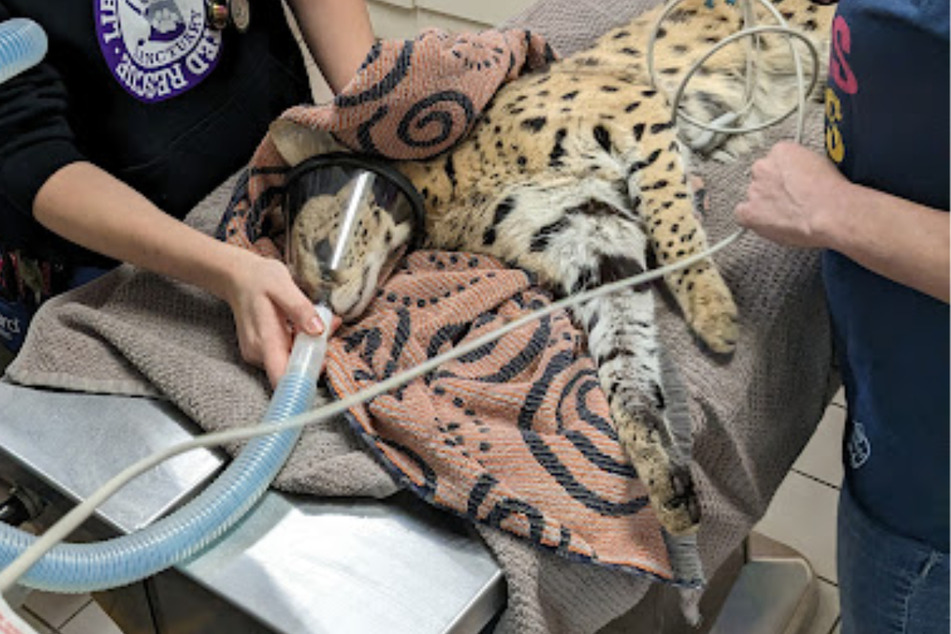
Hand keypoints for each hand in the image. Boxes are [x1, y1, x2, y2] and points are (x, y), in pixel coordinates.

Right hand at [223, 249, 326, 386]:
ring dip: (309, 347)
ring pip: (291, 362)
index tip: (322, 363)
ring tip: (317, 321)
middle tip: (329, 328)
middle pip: (293, 370)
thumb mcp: (283, 286)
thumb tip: (318, 331)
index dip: (304, 380)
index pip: (282, 379)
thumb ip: (300, 309)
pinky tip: (303, 325)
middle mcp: (258, 354)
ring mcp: (257, 354)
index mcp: (265, 341)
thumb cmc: (259, 279)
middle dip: (315, 354)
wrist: (237, 278)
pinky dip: (299, 343)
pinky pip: (285, 354)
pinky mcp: (260, 352)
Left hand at [735, 141, 848, 247]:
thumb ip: (800, 166)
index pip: (773, 162)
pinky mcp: (750, 212)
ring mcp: (754, 190)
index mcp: (780, 151)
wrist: (832, 212)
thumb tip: (798, 175)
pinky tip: (766, 223)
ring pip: (752, 197)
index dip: (782, 176)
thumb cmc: (832, 192)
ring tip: (784, 215)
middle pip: (760, 177)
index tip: (790, 185)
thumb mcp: (819, 164)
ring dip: (763, 205)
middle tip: (787, 201)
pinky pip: (742, 215)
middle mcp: (763, 167)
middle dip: (771, 188)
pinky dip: (751, 220)